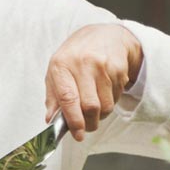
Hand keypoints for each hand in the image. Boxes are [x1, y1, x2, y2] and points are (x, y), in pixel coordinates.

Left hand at [43, 23, 142, 141]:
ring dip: (100, 115)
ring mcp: (103, 66)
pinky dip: (110, 102)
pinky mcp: (119, 69)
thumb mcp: (57, 70)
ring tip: (94, 106)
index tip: (76, 134)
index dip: (73, 121)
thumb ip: (53, 96)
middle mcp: (82, 64)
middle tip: (86, 126)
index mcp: (61, 65)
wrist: (104, 35)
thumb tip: (50, 119)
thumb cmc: (76, 56)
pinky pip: (116, 97)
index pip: (68, 98)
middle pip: (90, 107)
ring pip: (105, 106)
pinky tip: (104, 91)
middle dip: (89, 123)